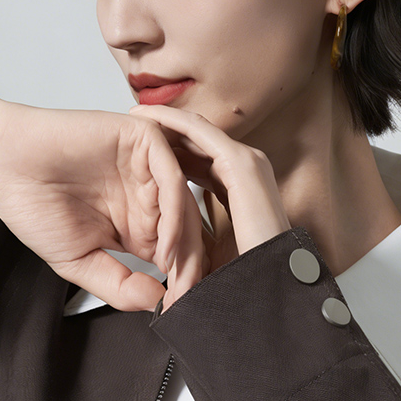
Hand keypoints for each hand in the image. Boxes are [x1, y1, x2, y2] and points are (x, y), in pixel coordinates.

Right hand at [0, 98, 207, 312]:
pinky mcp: (143, 138)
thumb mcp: (79, 261)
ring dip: (186, 241)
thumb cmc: (33, 205)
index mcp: (137, 221)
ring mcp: (148, 165)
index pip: (174, 252)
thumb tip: (158, 303)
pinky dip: (174, 210)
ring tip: (175, 272)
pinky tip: (163, 242)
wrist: (3, 163)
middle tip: (185, 295)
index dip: (180, 281)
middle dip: (189, 266)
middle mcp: (147, 192)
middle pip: (188, 229)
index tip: (179, 310)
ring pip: (186, 204)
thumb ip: (118, 284)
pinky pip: (172, 175)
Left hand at [128, 104, 291, 309]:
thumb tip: (165, 247)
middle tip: (133, 126)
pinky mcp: (241, 163)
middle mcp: (247, 171)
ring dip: (165, 120)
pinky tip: (148, 117)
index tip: (143, 153)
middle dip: (167, 133)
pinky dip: (172, 121)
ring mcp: (248, 163)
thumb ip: (190, 235)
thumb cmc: (244, 277)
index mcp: (241, 190)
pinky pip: (198, 132)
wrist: (267, 286)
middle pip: (199, 142)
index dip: (173, 154)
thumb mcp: (207, 251)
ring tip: (136, 114)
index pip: (202, 161)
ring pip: (198, 131)